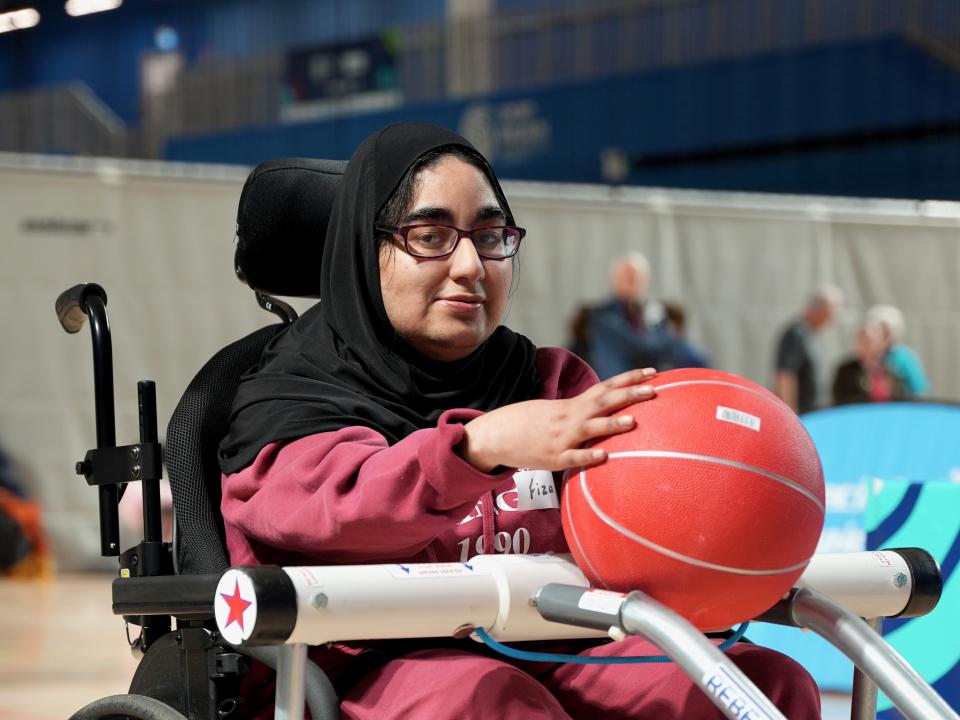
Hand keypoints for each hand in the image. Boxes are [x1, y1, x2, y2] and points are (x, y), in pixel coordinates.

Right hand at [457, 368, 656, 472]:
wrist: (495, 434)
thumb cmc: (528, 424)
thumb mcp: (554, 412)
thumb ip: (579, 412)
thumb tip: (603, 412)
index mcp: (572, 405)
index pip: (606, 387)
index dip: (629, 379)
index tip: (653, 372)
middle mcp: (569, 417)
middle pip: (604, 403)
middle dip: (629, 396)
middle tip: (654, 391)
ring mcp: (562, 437)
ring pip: (590, 429)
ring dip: (612, 424)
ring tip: (633, 422)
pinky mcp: (553, 457)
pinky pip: (574, 457)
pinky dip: (589, 455)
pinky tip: (604, 456)